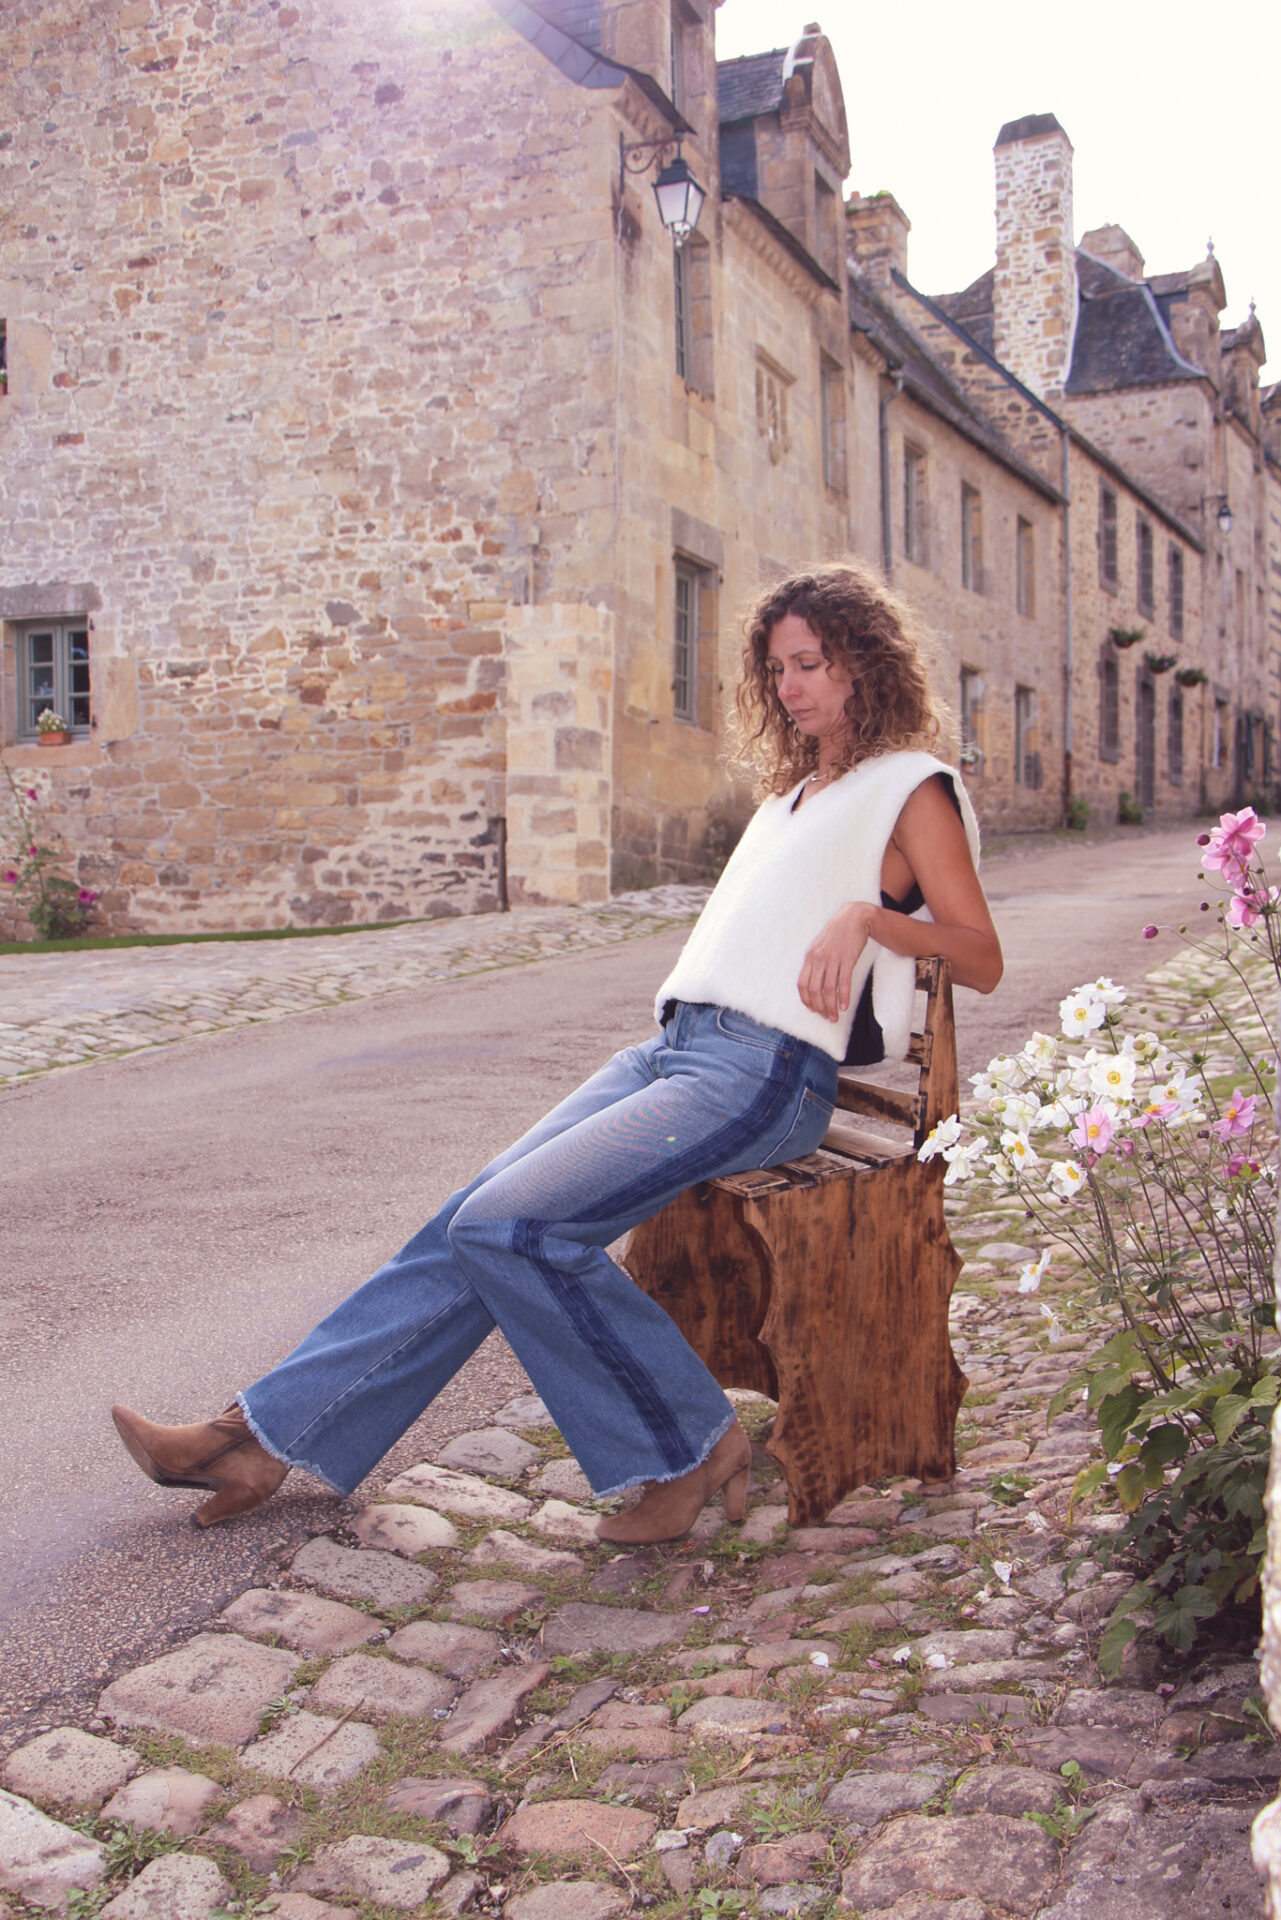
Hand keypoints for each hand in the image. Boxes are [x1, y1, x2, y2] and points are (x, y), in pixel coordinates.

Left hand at [798, 902, 875, 1021]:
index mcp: (810, 957)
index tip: (813, 1009)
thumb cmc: (837, 934)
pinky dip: (843, 997)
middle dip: (820, 1007)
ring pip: (829, 989)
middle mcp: (819, 959)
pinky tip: (844, 1006)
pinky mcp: (847, 960)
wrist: (854, 917)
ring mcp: (833, 960)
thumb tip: (814, 982)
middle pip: (815, 990)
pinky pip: (843, 983)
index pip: (802, 984)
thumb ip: (815, 962)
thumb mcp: (820, 946)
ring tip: (835, 1017)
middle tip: (826, 1017)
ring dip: (831, 1006)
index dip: (806, 999)